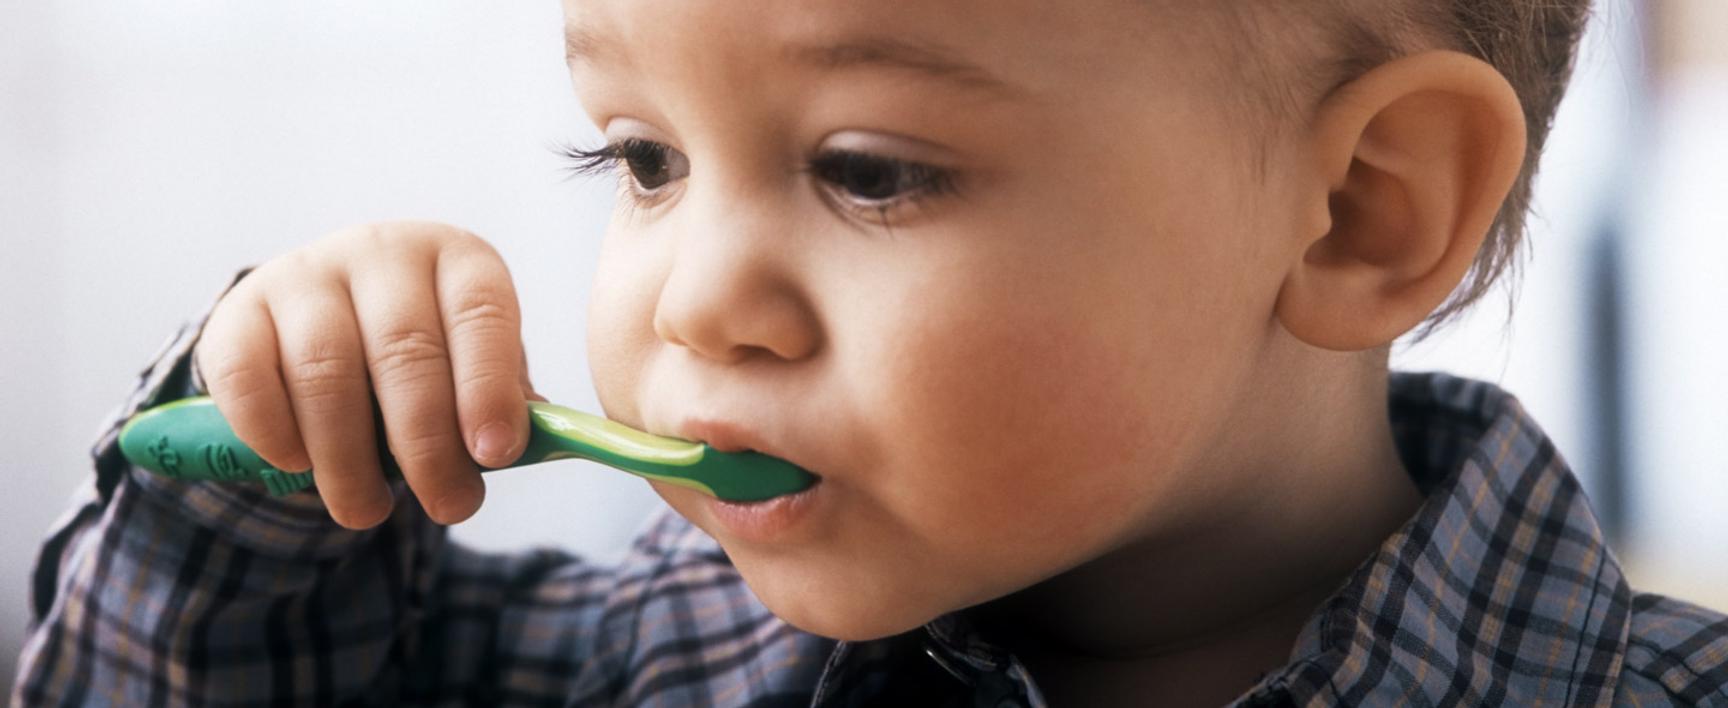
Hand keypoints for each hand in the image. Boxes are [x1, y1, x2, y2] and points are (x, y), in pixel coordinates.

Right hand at [193, 221, 544, 527]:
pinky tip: (298, 466)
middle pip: (405, 351)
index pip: (481, 314)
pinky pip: (248, 376)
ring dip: (348, 457)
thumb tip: (525, 446)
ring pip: (325, 371)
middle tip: (447, 505)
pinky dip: (273, 430)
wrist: (324, 318)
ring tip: (367, 511)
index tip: (496, 454)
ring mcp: (305, 274)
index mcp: (456, 260)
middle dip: (428, 444)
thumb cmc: (425, 353)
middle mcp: (382, 252)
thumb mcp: (472, 362)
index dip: (488, 387)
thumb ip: (501, 400)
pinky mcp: (239, 310)